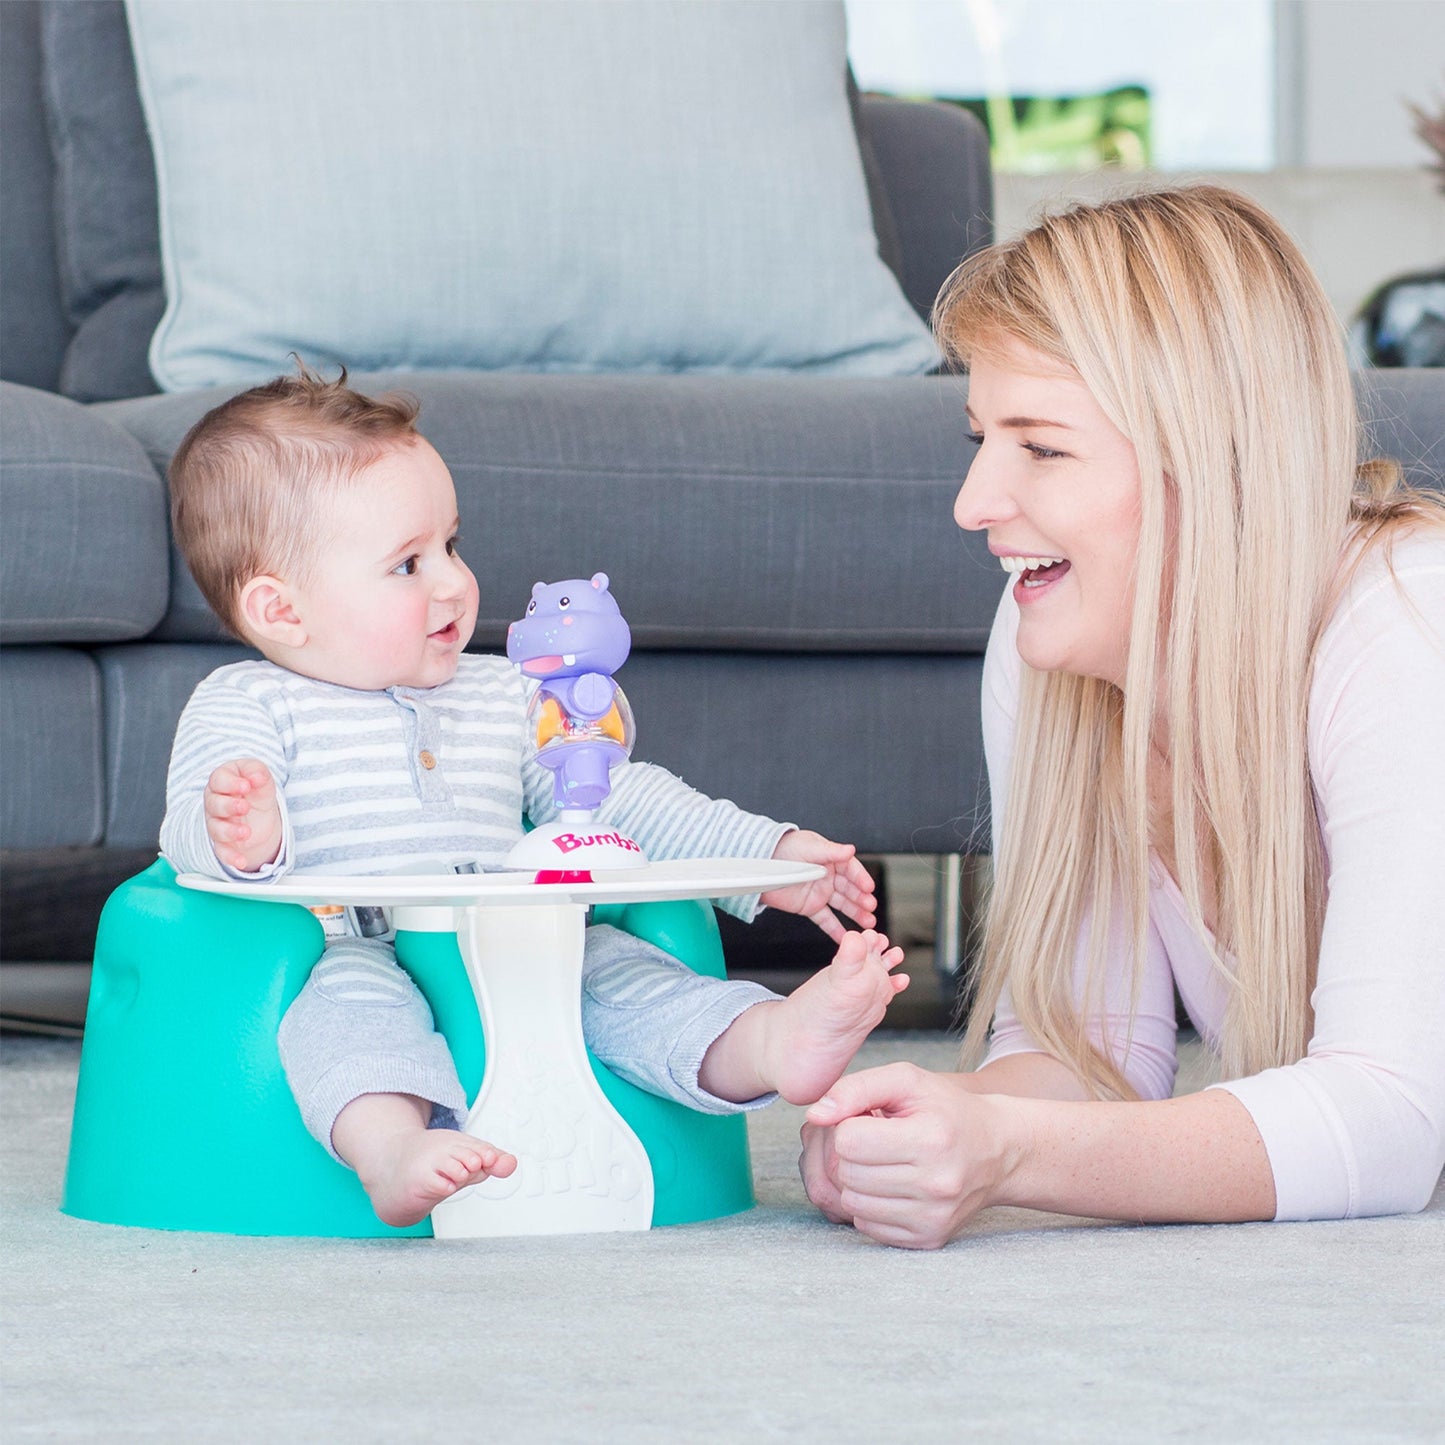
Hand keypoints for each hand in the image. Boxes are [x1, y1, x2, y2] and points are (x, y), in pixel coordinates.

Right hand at [204, 758, 282, 871]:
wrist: (259, 814)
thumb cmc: (255, 791)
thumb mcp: (261, 778)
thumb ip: (258, 772)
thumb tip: (256, 777)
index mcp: (222, 782)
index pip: (218, 779)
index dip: (230, 783)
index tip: (246, 786)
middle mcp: (215, 803)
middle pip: (214, 804)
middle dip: (228, 806)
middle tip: (245, 807)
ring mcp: (218, 823)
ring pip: (216, 828)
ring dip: (230, 831)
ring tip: (246, 832)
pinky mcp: (224, 842)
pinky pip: (222, 851)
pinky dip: (230, 857)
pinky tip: (241, 861)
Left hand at [762, 830, 877, 943]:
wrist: (760, 864)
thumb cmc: (784, 848)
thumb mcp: (809, 846)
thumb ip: (831, 850)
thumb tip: (850, 849)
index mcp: (831, 859)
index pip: (851, 869)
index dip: (860, 878)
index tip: (869, 887)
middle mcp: (829, 876)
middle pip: (850, 889)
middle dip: (862, 899)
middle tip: (870, 907)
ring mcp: (820, 893)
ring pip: (842, 905)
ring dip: (856, 914)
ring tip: (868, 923)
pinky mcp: (810, 907)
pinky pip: (825, 920)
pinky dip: (835, 930)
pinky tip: (846, 937)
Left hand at [801, 1062, 1017, 1249]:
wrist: (997, 1150)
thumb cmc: (947, 1109)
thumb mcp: (906, 1080)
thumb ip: (855, 1088)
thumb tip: (815, 1114)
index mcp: (929, 1140)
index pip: (848, 1141)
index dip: (849, 1125)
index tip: (870, 1119)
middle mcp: (934, 1185)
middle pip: (846, 1173)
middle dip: (851, 1152)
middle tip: (875, 1139)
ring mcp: (932, 1217)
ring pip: (852, 1202)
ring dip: (856, 1179)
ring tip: (883, 1160)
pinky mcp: (928, 1238)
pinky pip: (866, 1227)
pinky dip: (869, 1204)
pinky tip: (890, 1184)